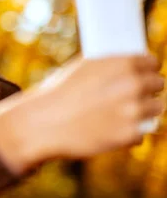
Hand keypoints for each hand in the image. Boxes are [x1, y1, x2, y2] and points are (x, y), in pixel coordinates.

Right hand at [0, 53, 164, 174]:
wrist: (42, 124)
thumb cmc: (57, 95)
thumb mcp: (81, 69)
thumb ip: (109, 67)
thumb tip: (128, 66)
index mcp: (124, 63)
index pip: (152, 63)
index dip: (146, 69)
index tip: (142, 75)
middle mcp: (134, 84)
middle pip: (158, 85)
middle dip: (145, 90)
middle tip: (129, 97)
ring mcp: (134, 110)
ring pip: (155, 109)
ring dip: (142, 112)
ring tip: (120, 115)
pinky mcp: (130, 134)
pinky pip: (141, 132)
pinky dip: (129, 133)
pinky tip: (110, 131)